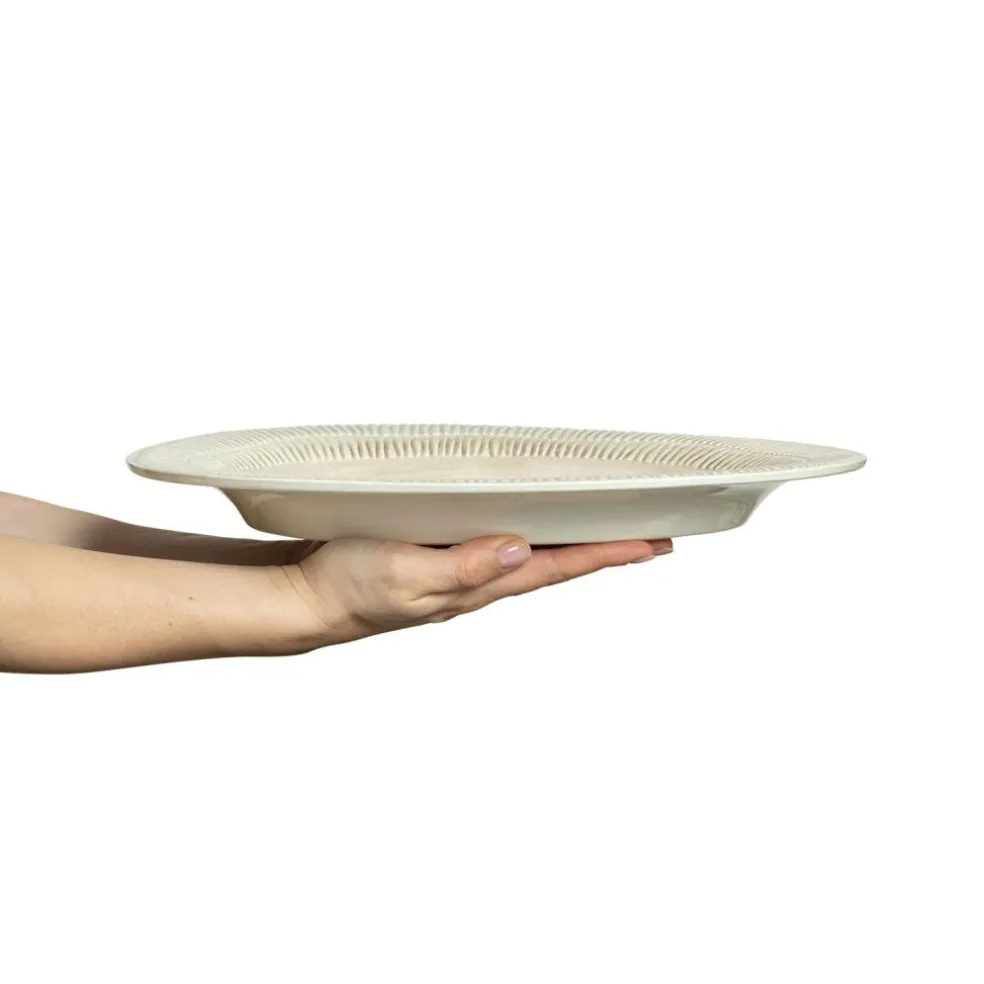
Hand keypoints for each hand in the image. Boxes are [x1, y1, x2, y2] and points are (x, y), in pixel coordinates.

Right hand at [279, 535, 672, 646]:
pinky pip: (497, 550)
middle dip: (602, 552)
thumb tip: (518, 550)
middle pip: (554, 566)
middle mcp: (476, 583)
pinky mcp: (436, 561)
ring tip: (602, 535)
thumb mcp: (404, 575)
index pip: (556, 568)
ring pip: (530, 560)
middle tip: (647, 540)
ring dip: (570, 548)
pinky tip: (527, 532)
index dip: (605, 555)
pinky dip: (528, 540)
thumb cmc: (348, 588)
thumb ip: (462, 567)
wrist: (305, 599)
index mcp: (476, 585)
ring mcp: (458, 575)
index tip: (651, 544)